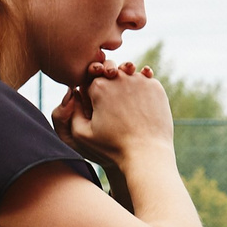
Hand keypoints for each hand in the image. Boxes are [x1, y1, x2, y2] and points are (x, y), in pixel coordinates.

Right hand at [52, 60, 172, 177]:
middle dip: (108, 83)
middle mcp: (119, 77)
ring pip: (128, 73)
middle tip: (111, 104)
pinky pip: (145, 80)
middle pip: (109, 72)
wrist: (147, 154)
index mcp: (98, 86)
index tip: (94, 104)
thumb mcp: (81, 134)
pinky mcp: (156, 86)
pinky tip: (139, 103)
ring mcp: (140, 80)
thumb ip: (70, 112)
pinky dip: (141, 88)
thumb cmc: (112, 147)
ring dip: (125, 84)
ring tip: (126, 105)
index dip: (90, 91)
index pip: (89, 79)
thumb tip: (74, 94)